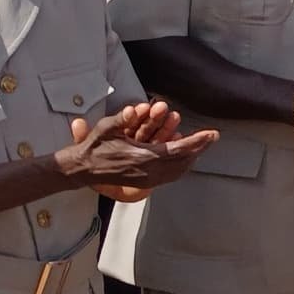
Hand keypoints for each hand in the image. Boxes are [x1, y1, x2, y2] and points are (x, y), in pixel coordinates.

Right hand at [56, 109, 217, 197]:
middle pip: (182, 162)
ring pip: (177, 172)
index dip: (197, 142)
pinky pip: (168, 177)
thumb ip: (123, 118)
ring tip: (201, 147)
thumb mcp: (106, 128)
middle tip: (211, 138)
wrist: (81, 169)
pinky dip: (180, 167)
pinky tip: (184, 160)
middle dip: (199, 149)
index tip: (212, 134)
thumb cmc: (94, 146)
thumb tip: (134, 109)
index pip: (177, 150)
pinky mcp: (142, 185)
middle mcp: (147, 172)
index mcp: (141, 157)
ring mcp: (145, 181)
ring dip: (191, 159)